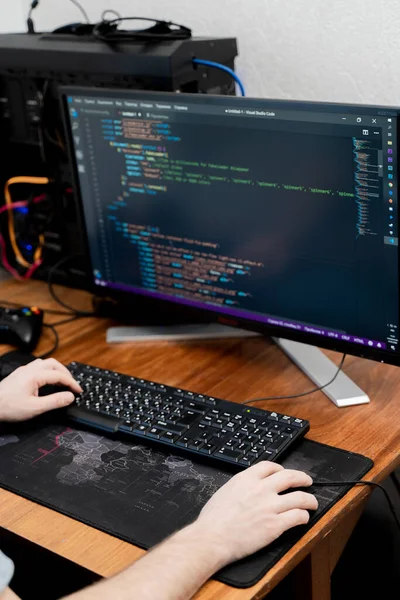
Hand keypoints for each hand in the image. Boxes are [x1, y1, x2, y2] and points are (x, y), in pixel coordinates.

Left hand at [0, 358, 81, 421]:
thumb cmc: (8, 407)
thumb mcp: (35, 408)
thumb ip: (54, 402)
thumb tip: (69, 397)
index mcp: (34, 376)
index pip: (59, 375)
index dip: (71, 382)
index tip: (78, 390)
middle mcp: (29, 369)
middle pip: (53, 364)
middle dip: (65, 373)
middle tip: (72, 384)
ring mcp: (23, 371)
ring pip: (44, 363)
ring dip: (56, 369)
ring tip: (62, 380)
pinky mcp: (18, 375)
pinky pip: (37, 366)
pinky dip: (47, 371)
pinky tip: (46, 380)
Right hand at [195, 461, 317, 565]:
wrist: (212, 538)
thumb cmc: (213, 519)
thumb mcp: (225, 491)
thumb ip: (241, 486)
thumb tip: (248, 488)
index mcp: (246, 479)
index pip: (270, 466)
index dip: (281, 469)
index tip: (284, 473)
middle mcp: (260, 489)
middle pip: (290, 477)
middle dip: (302, 478)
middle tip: (307, 481)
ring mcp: (270, 506)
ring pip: (300, 497)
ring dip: (309, 499)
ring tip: (312, 502)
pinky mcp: (275, 525)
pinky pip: (298, 516)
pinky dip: (304, 516)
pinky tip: (303, 519)